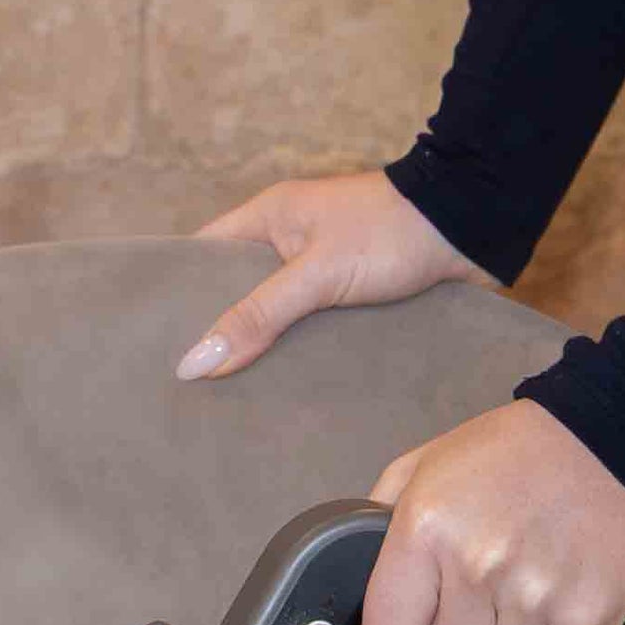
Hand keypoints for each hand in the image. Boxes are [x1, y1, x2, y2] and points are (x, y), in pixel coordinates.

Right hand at [177, 170, 469, 380]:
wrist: (471, 227)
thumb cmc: (392, 232)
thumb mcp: (317, 274)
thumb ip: (258, 315)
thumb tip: (193, 362)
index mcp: (267, 218)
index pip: (201, 258)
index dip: (176, 298)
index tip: (153, 346)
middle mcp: (289, 243)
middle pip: (236, 295)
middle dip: (219, 335)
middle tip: (188, 391)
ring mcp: (322, 271)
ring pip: (277, 318)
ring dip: (264, 353)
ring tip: (230, 405)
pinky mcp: (353, 297)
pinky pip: (313, 332)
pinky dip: (303, 357)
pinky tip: (288, 394)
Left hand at [361, 403, 624, 624]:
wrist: (609, 436)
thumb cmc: (513, 453)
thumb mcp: (425, 465)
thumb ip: (381, 523)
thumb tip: (360, 581)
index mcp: (427, 530)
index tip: (416, 620)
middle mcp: (481, 567)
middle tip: (474, 608)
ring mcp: (538, 596)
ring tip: (514, 605)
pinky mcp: (589, 615)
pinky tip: (549, 612)